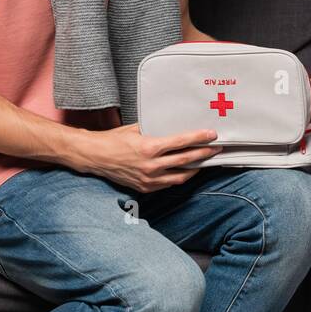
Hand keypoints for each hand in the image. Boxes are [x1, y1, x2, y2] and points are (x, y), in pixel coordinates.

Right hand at [75, 123, 221, 192]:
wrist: (94, 157)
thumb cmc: (114, 140)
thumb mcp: (136, 128)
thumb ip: (156, 128)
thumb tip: (175, 123)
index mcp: (149, 147)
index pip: (182, 143)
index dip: (199, 138)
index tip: (212, 135)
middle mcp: (151, 165)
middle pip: (186, 161)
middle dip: (204, 154)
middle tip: (216, 149)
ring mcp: (148, 179)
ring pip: (180, 177)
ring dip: (195, 169)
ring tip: (205, 161)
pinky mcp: (145, 188)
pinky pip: (168, 184)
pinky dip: (179, 177)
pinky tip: (186, 170)